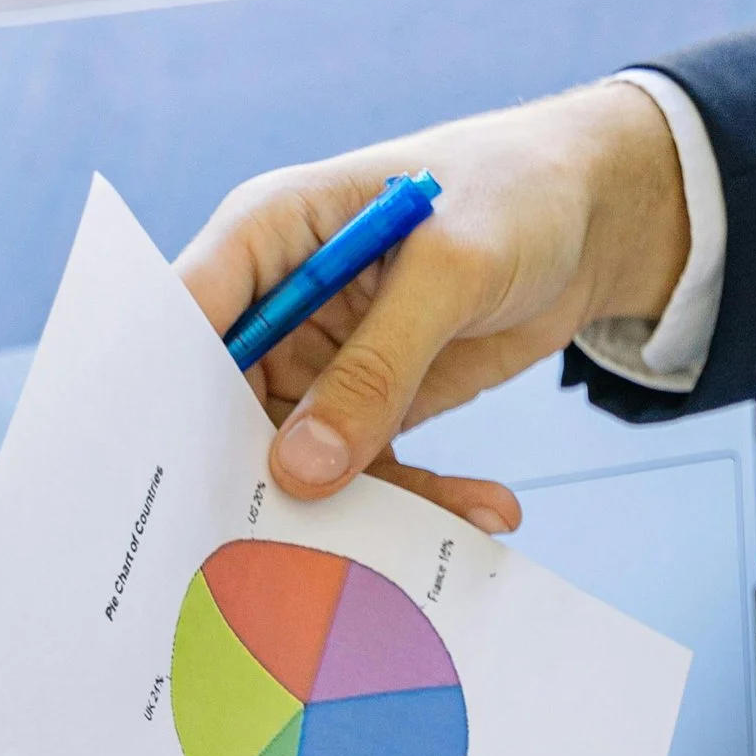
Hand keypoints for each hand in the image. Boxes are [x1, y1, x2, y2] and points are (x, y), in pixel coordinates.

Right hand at [176, 82, 689, 525]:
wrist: (588, 216)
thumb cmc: (511, 196)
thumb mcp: (449, 271)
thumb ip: (376, 367)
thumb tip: (300, 470)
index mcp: (266, 233)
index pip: (185, 319)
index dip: (167, 400)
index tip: (178, 486)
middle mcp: (277, 304)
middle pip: (227, 410)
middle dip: (255, 482)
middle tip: (284, 560)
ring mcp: (321, 362)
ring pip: (302, 459)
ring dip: (362, 507)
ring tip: (424, 544)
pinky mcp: (371, 406)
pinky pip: (371, 472)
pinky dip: (423, 500)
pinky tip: (486, 511)